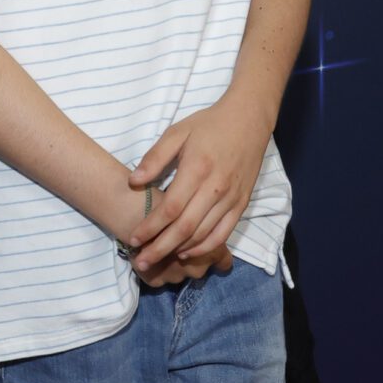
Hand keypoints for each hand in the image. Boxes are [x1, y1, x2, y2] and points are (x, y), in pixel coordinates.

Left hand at [128, 91, 270, 279]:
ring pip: (202, 235)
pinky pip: (223, 234)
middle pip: (184, 228)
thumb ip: (154, 158)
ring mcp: (231, 198)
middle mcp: (215, 188)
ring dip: (179, 250)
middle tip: (140, 262)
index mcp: (197, 169)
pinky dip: (204, 248)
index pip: (170, 208)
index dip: (150, 227)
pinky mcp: (241, 204)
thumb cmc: (208, 125)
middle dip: (160, 248)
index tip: (133, 239)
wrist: (248, 120)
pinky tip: (186, 252)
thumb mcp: (177, 132)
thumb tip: (133, 181)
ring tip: (157, 260)